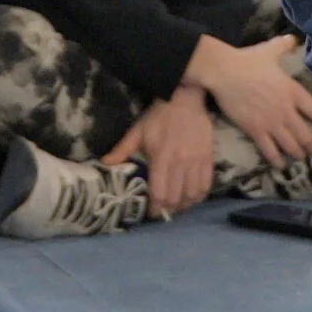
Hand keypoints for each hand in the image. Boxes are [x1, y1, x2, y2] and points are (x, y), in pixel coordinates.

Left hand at [104, 88, 216, 218]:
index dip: (156, 208)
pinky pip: (206, 184)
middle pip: (176, 198)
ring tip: (178, 206)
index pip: (159, 192)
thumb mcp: (137, 131)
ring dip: (184, 205)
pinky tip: (192, 197)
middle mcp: (180, 162)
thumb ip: (122, 150)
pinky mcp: (208, 157)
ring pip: (192, 194)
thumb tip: (103, 164)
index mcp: (160, 157)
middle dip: (169, 209)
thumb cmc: (158, 116)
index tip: (152, 213)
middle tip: (164, 211)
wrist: (184, 98)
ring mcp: (196, 160)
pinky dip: (199, 196)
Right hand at [183, 32, 311, 167]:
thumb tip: (293, 39)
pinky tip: (281, 165)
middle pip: (306, 135)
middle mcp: (286, 110)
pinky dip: (277, 161)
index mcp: (293, 91)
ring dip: (298, 154)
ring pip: (291, 146)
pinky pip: (270, 151)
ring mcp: (271, 123)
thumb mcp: (269, 50)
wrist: (224, 72)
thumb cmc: (248, 60)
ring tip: (299, 156)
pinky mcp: (255, 131)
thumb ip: (284, 46)